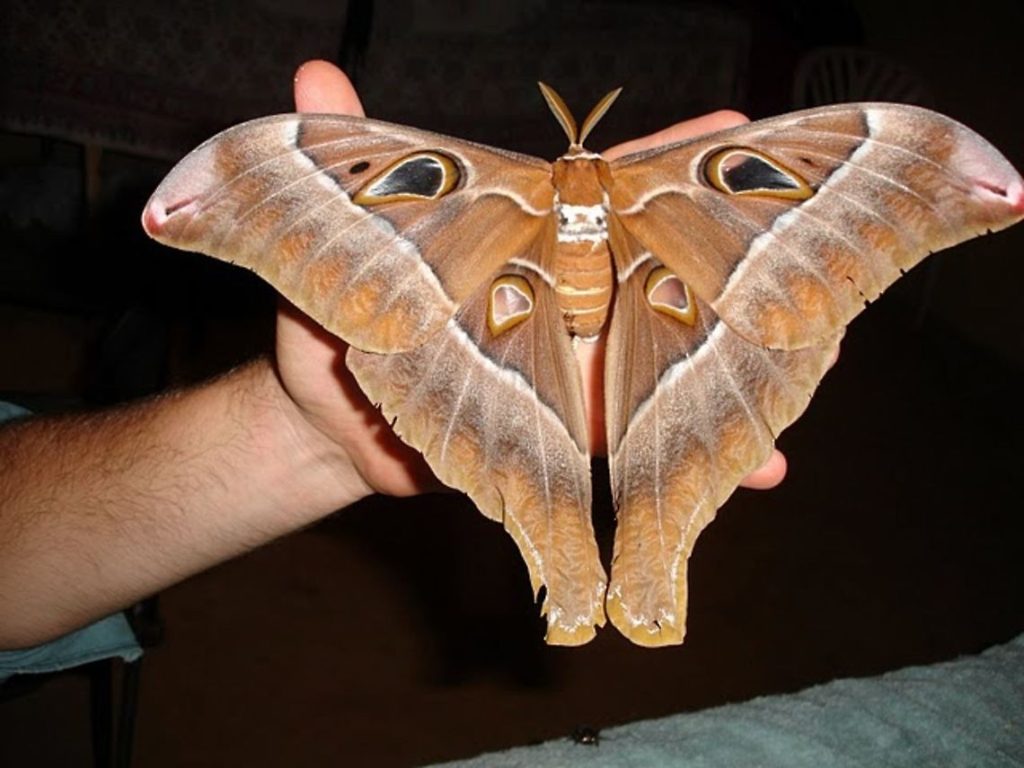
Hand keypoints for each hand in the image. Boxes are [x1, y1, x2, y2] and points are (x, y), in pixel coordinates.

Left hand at [280, 61, 788, 492]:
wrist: (330, 429)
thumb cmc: (337, 324)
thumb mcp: (347, 245)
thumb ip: (356, 166)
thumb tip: (313, 69)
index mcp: (533, 240)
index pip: (615, 185)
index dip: (675, 153)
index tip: (735, 126)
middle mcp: (576, 296)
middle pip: (682, 272)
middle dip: (757, 267)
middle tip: (828, 265)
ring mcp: (585, 365)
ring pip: (691, 360)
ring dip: (761, 366)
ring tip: (825, 362)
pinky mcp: (578, 431)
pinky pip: (655, 446)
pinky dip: (718, 458)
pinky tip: (768, 470)